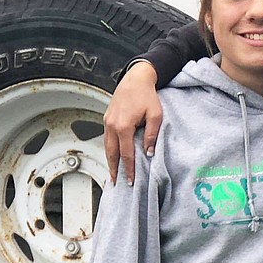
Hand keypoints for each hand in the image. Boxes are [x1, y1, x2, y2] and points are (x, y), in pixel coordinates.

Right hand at [104, 61, 161, 184]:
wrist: (135, 79)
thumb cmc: (147, 96)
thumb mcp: (155, 115)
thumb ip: (152, 135)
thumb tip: (148, 153)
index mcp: (123, 127)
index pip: (126, 154)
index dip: (129, 169)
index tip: (132, 181)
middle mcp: (112, 126)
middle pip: (111, 153)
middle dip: (114, 170)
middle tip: (117, 183)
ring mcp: (107, 122)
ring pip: (106, 147)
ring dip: (110, 161)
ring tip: (113, 174)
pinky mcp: (107, 118)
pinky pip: (106, 138)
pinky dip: (109, 150)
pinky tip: (113, 156)